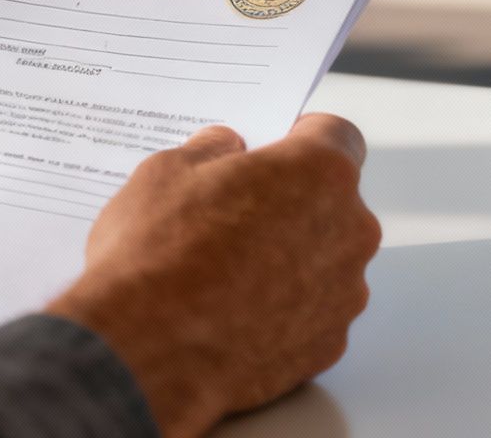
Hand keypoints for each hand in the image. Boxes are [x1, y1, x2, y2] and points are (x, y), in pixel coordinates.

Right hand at [46, 114, 380, 437]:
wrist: (142, 354)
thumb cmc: (156, 257)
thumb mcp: (166, 171)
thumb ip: (211, 151)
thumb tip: (225, 151)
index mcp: (319, 173)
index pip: (337, 136)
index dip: (302, 138)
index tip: (274, 149)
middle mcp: (348, 231)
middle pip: (332, 201)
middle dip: (291, 201)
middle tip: (233, 213)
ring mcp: (343, 294)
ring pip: (324, 259)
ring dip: (289, 257)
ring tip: (225, 271)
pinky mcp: (327, 345)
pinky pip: (313, 312)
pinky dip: (283, 308)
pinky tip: (234, 311)